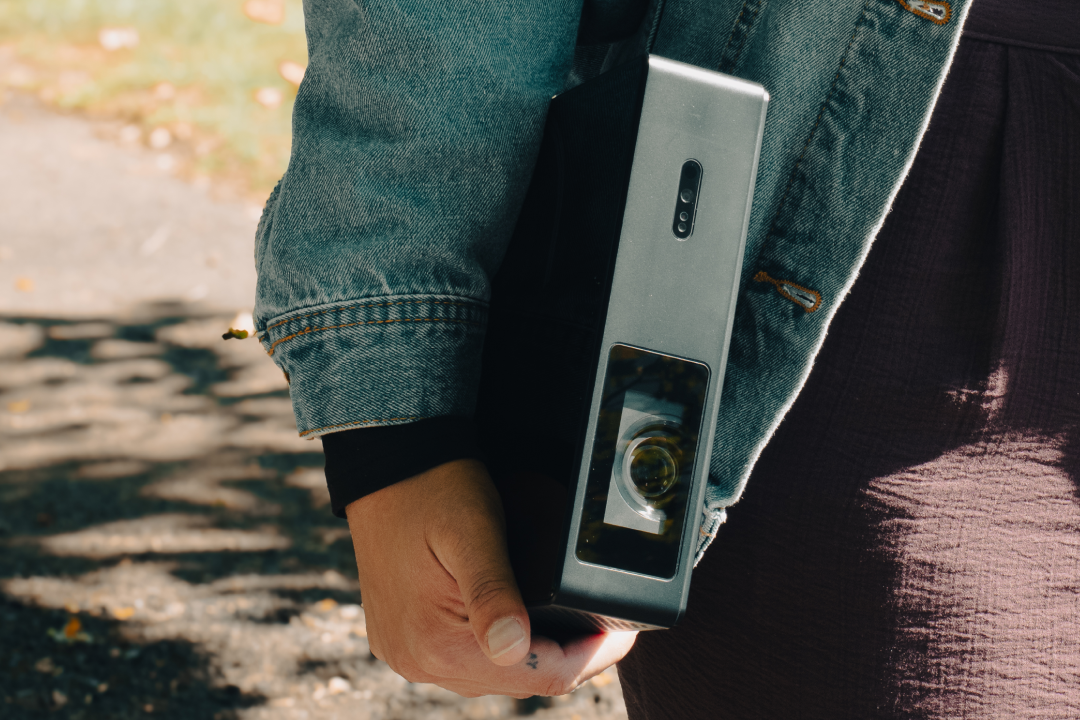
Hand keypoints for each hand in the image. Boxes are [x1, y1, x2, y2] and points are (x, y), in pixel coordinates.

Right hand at [346, 458, 636, 697]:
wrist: (386, 468)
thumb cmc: (435, 489)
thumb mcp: (474, 531)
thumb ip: (494, 590)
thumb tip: (513, 646)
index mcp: (436, 643)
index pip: (541, 675)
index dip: (593, 656)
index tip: (622, 630)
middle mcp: (418, 661)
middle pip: (521, 681)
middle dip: (570, 655)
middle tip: (605, 622)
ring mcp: (408, 655)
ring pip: (495, 676)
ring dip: (537, 655)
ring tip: (572, 621)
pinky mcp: (405, 642)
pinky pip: (466, 662)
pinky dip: (500, 648)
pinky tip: (524, 621)